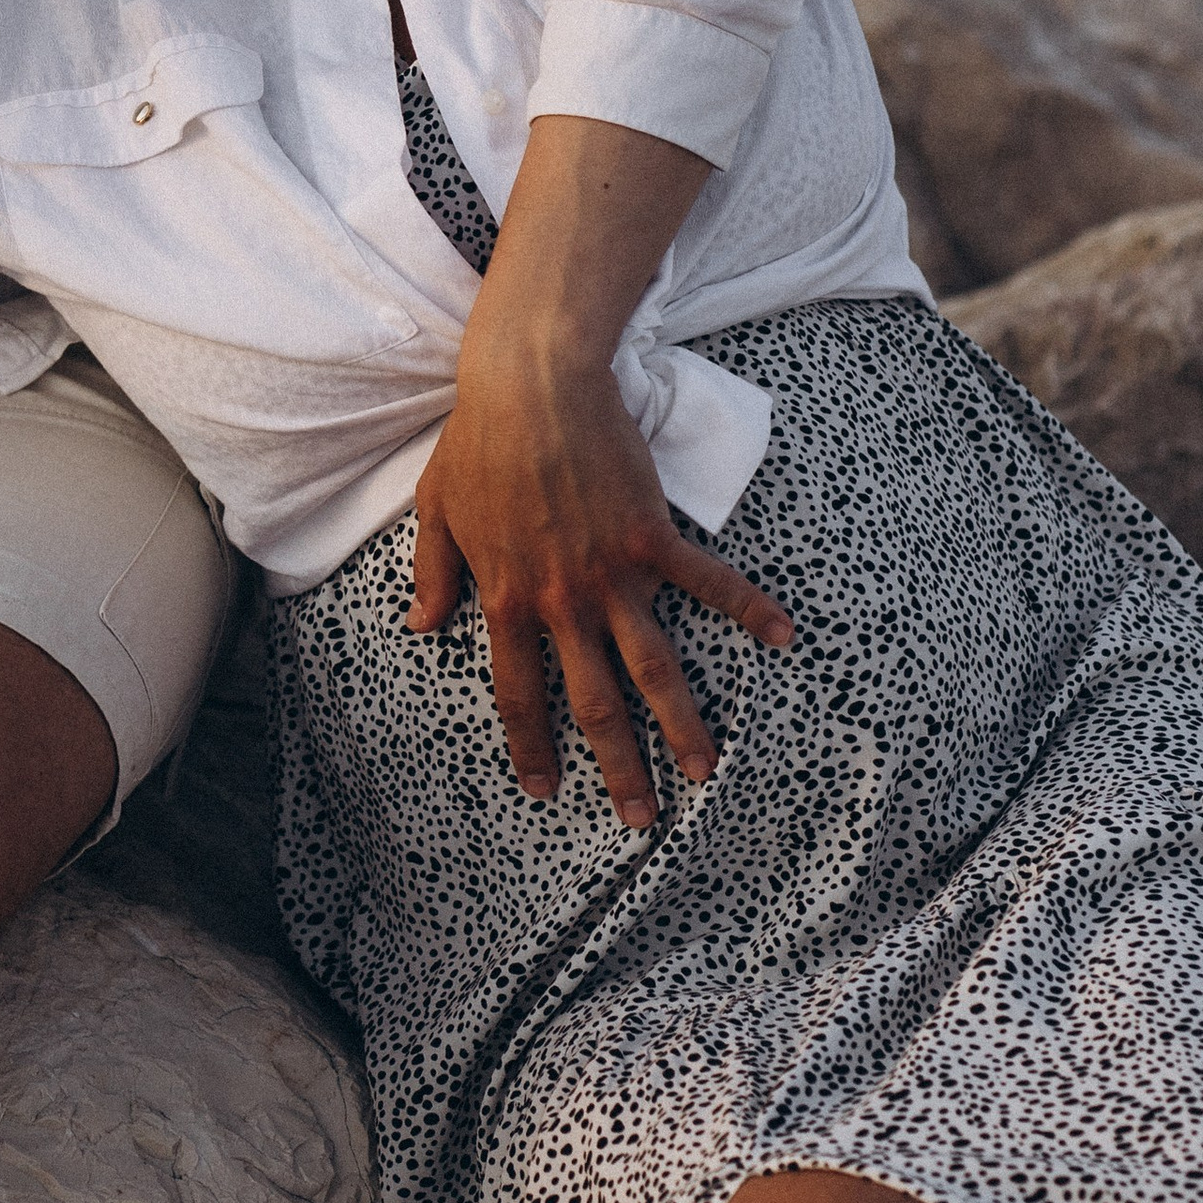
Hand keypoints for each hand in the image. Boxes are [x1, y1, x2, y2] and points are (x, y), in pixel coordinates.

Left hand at [408, 326, 792, 829]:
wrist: (531, 384)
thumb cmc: (478, 441)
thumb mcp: (437, 511)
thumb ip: (432, 574)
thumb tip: (418, 626)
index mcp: (506, 599)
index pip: (517, 693)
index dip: (530, 745)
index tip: (542, 789)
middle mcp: (561, 601)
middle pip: (593, 701)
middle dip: (619, 766)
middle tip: (641, 818)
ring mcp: (611, 573)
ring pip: (652, 667)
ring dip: (682, 723)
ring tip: (708, 770)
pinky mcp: (651, 538)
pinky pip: (708, 584)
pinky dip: (747, 610)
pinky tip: (783, 639)